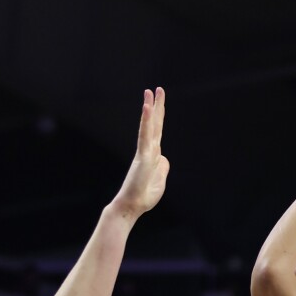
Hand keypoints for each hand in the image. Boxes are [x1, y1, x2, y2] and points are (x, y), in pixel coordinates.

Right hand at [112, 88, 169, 216]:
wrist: (131, 207)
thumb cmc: (143, 197)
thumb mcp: (159, 181)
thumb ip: (162, 168)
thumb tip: (164, 158)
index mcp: (153, 155)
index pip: (158, 131)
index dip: (159, 116)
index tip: (160, 101)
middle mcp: (148, 150)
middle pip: (154, 124)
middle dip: (157, 106)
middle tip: (158, 89)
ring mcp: (145, 152)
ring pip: (149, 126)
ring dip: (149, 108)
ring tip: (149, 92)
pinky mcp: (143, 156)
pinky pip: (145, 136)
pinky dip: (146, 122)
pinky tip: (147, 109)